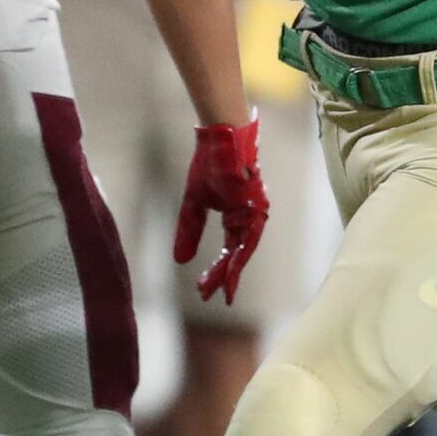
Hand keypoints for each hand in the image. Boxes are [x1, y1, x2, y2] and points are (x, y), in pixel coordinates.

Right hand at [176, 117, 268, 303]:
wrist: (220, 137)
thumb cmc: (210, 164)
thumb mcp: (194, 203)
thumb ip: (189, 230)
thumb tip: (180, 260)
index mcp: (235, 217)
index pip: (229, 252)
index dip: (218, 272)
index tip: (206, 292)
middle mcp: (248, 217)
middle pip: (238, 255)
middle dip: (225, 278)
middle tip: (214, 298)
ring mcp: (254, 210)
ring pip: (246, 247)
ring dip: (234, 268)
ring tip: (223, 288)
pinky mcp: (256, 203)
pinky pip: (250, 232)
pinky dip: (242, 250)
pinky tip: (232, 265)